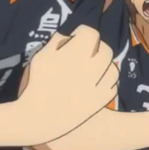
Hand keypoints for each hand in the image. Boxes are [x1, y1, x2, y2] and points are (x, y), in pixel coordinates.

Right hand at [22, 26, 117, 140]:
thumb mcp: (40, 56)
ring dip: (104, 66)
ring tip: (92, 70)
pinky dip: (106, 84)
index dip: (82, 33)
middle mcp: (92, 66)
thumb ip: (56, 42)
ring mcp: (98, 85)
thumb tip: (68, 36)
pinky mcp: (101, 101)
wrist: (38, 117)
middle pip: (106, 49)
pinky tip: (95, 85)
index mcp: (76, 53)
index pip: (90, 33)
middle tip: (85, 54)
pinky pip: (113, 87)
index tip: (76, 38)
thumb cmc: (36, 84)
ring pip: (113, 68)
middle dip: (96, 48)